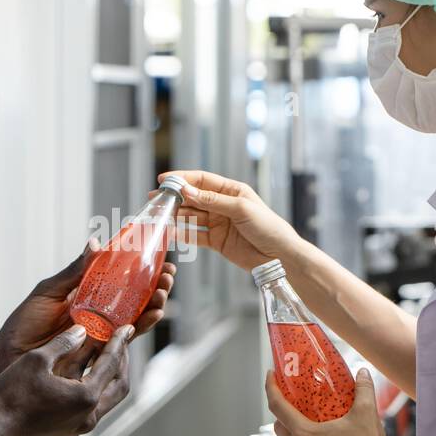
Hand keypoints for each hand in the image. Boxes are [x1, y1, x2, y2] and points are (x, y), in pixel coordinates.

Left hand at [0, 240, 176, 368]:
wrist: (10, 357)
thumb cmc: (23, 323)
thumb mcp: (48, 292)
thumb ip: (73, 273)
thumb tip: (95, 243)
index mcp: (87, 295)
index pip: (120, 280)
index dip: (141, 270)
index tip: (158, 257)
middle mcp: (98, 313)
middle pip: (134, 299)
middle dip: (155, 287)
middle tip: (167, 276)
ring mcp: (100, 333)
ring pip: (135, 318)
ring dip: (154, 306)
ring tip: (163, 294)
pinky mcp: (99, 352)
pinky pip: (125, 340)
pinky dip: (141, 327)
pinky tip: (153, 316)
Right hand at [0, 323, 132, 435]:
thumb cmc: (11, 397)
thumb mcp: (36, 360)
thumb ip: (63, 343)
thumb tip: (82, 330)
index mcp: (86, 396)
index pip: (111, 364)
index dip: (119, 342)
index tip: (127, 327)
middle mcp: (89, 415)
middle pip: (120, 384)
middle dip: (122, 361)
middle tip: (120, 341)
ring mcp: (81, 425)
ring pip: (108, 397)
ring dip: (109, 375)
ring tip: (103, 353)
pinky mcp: (70, 429)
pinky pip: (92, 405)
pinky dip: (95, 386)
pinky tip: (83, 371)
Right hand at [158, 171, 301, 271]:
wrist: (280, 256)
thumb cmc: (268, 227)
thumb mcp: (240, 209)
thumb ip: (212, 201)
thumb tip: (187, 191)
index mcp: (232, 191)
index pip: (202, 180)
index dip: (183, 179)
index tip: (164, 181)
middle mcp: (223, 205)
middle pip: (193, 198)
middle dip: (175, 198)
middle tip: (155, 200)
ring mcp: (219, 223)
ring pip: (192, 217)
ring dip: (176, 216)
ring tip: (160, 217)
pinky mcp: (217, 241)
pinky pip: (196, 236)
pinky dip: (183, 234)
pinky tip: (171, 233)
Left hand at [264, 367, 401, 435]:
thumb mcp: (367, 415)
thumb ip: (363, 390)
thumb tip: (363, 372)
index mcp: (305, 435)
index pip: (277, 407)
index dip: (270, 388)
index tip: (270, 376)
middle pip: (279, 429)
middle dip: (282, 415)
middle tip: (294, 405)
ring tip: (314, 430)